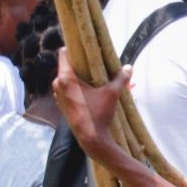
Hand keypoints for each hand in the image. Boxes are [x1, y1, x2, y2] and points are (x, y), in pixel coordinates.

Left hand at [51, 50, 134, 166]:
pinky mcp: (61, 103)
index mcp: (65, 77)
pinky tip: (90, 92)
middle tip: (96, 64)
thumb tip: (128, 67)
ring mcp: (57, 94)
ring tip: (95, 79)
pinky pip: (68, 89)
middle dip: (81, 65)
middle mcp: (57, 84)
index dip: (74, 48)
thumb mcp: (112, 94)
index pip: (63, 53)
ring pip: (68, 79)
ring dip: (80, 77)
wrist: (90, 138)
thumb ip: (121, 79)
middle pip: (67, 66)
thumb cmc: (98, 113)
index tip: (85, 48)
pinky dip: (77, 87)